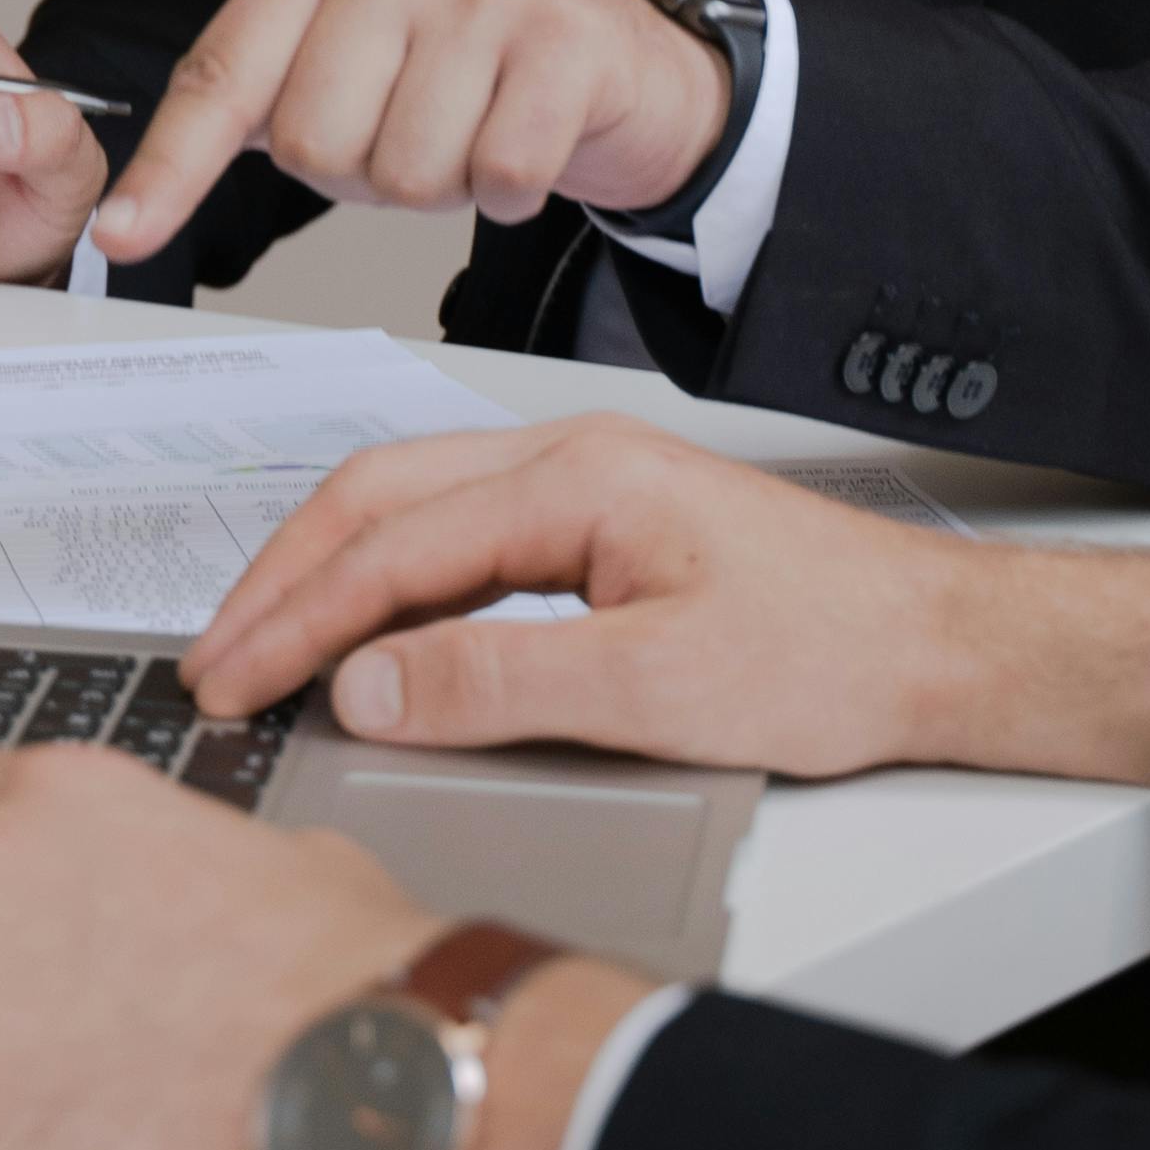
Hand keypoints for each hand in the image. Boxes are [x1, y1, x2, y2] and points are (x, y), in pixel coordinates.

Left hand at [86, 0, 734, 270]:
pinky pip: (498, 175)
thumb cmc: (463, 74)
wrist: (619, 64)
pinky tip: (524, 149)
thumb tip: (128, 211)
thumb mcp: (346, 61)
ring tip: (470, 135)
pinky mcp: (564, 40)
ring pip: (404, 172)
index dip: (173, 168)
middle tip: (411, 135)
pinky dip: (509, 194)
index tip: (121, 236)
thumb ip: (251, 108)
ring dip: (439, 188)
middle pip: (315, 145)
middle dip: (359, 176)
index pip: (223, 75)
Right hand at [182, 412, 1149, 788]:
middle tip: (216, 660)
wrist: (933, 645)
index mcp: (574, 476)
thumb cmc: (827, 652)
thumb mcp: (654, 689)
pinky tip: (371, 635)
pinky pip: (460, 539)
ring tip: (265, 647)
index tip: (230, 680)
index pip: (392, 544)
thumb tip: (368, 685)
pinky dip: (390, 584)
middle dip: (283, 579)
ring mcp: (585, 488)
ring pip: (412, 510)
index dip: (296, 619)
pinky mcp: (602, 528)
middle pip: (378, 498)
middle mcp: (569, 460)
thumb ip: (499, 681)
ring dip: (329, 576)